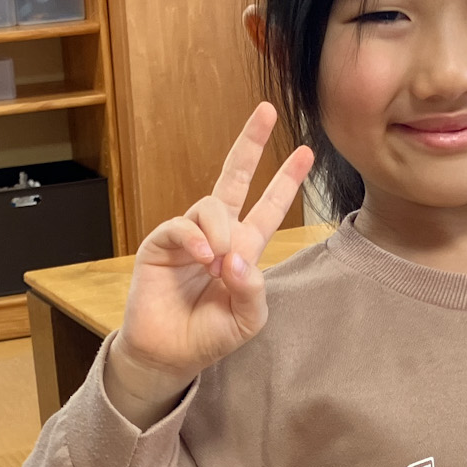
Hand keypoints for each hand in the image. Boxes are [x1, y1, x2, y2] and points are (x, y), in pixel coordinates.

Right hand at [104, 103, 314, 429]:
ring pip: (211, 205)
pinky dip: (195, 239)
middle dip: (250, 145)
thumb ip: (253, 291)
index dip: (285, 181)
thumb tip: (239, 258)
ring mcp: (188, 237)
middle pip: (234, 179)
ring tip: (218, 262)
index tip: (306, 151)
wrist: (169, 354)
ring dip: (220, 229)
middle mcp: (216, 235)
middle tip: (266, 112)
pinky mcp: (160, 244)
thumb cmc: (208, 336)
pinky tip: (204, 258)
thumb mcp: (246, 320)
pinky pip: (181, 226)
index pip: (267, 207)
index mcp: (243, 249)